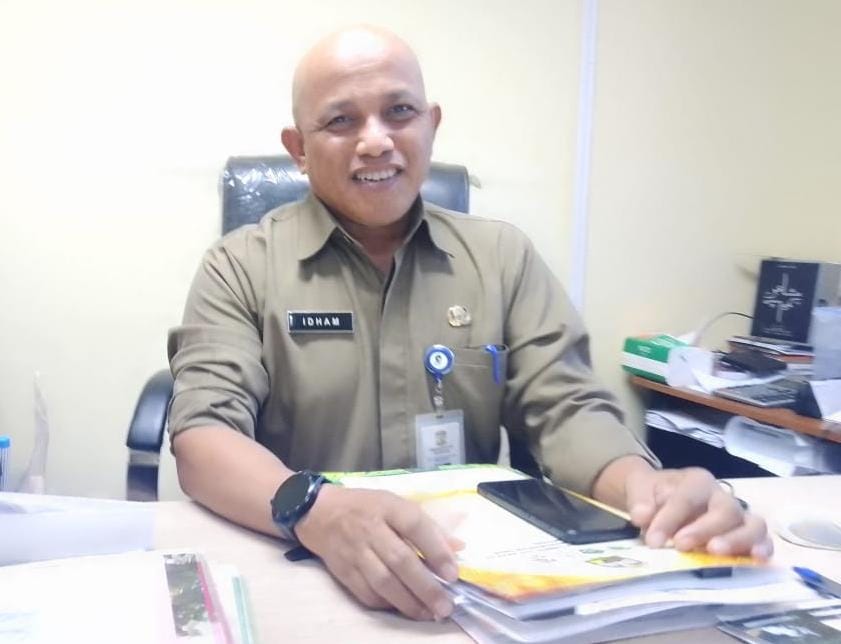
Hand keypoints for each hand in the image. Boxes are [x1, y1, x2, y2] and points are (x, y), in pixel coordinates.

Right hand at [294, 485, 460, 620]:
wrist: (319, 513)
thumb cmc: (367, 507)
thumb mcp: (397, 504)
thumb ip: (428, 526)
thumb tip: (458, 548)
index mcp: (387, 506)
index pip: (415, 525)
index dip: (436, 549)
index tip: (453, 573)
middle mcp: (370, 529)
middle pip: (400, 560)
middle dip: (426, 587)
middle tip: (446, 605)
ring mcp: (355, 552)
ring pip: (384, 582)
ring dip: (409, 602)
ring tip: (430, 613)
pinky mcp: (343, 571)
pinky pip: (367, 593)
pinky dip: (388, 604)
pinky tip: (404, 609)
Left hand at [623, 464, 772, 558]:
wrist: (660, 498)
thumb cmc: (654, 495)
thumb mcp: (639, 490)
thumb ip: (639, 500)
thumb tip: (642, 516)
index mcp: (696, 481)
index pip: (687, 497)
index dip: (671, 519)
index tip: (653, 541)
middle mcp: (721, 496)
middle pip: (725, 510)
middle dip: (703, 529)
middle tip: (681, 545)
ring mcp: (738, 516)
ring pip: (751, 524)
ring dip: (736, 540)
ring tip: (716, 552)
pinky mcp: (747, 535)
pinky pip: (763, 539)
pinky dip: (762, 548)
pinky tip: (756, 559)